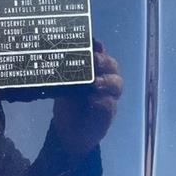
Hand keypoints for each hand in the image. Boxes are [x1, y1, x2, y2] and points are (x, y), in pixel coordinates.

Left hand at [53, 40, 122, 155]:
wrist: (69, 132)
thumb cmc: (67, 104)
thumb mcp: (63, 87)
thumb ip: (66, 73)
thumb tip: (59, 55)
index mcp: (93, 70)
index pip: (100, 53)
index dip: (98, 47)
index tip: (94, 43)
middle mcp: (104, 78)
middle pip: (112, 65)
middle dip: (104, 61)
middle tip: (94, 61)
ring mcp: (109, 95)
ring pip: (116, 83)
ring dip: (106, 81)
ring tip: (95, 83)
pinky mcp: (109, 111)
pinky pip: (110, 103)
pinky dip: (102, 101)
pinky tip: (93, 100)